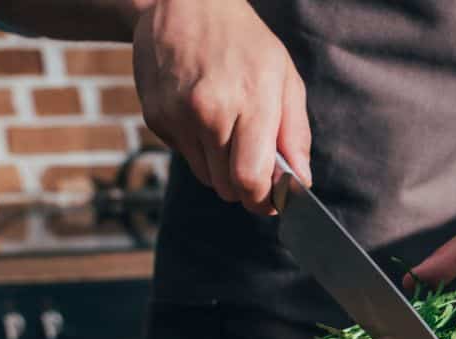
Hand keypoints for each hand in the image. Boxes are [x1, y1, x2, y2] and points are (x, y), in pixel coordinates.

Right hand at [132, 0, 310, 213]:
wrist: (186, 3)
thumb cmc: (245, 42)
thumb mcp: (284, 79)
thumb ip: (295, 134)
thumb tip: (301, 181)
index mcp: (248, 103)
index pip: (250, 180)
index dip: (263, 201)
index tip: (272, 201)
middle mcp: (208, 113)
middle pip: (227, 187)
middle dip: (246, 189)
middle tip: (257, 170)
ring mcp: (176, 116)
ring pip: (206, 177)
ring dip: (222, 169)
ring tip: (230, 132)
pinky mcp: (155, 117)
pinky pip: (184, 155)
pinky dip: (199, 149)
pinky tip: (204, 116)